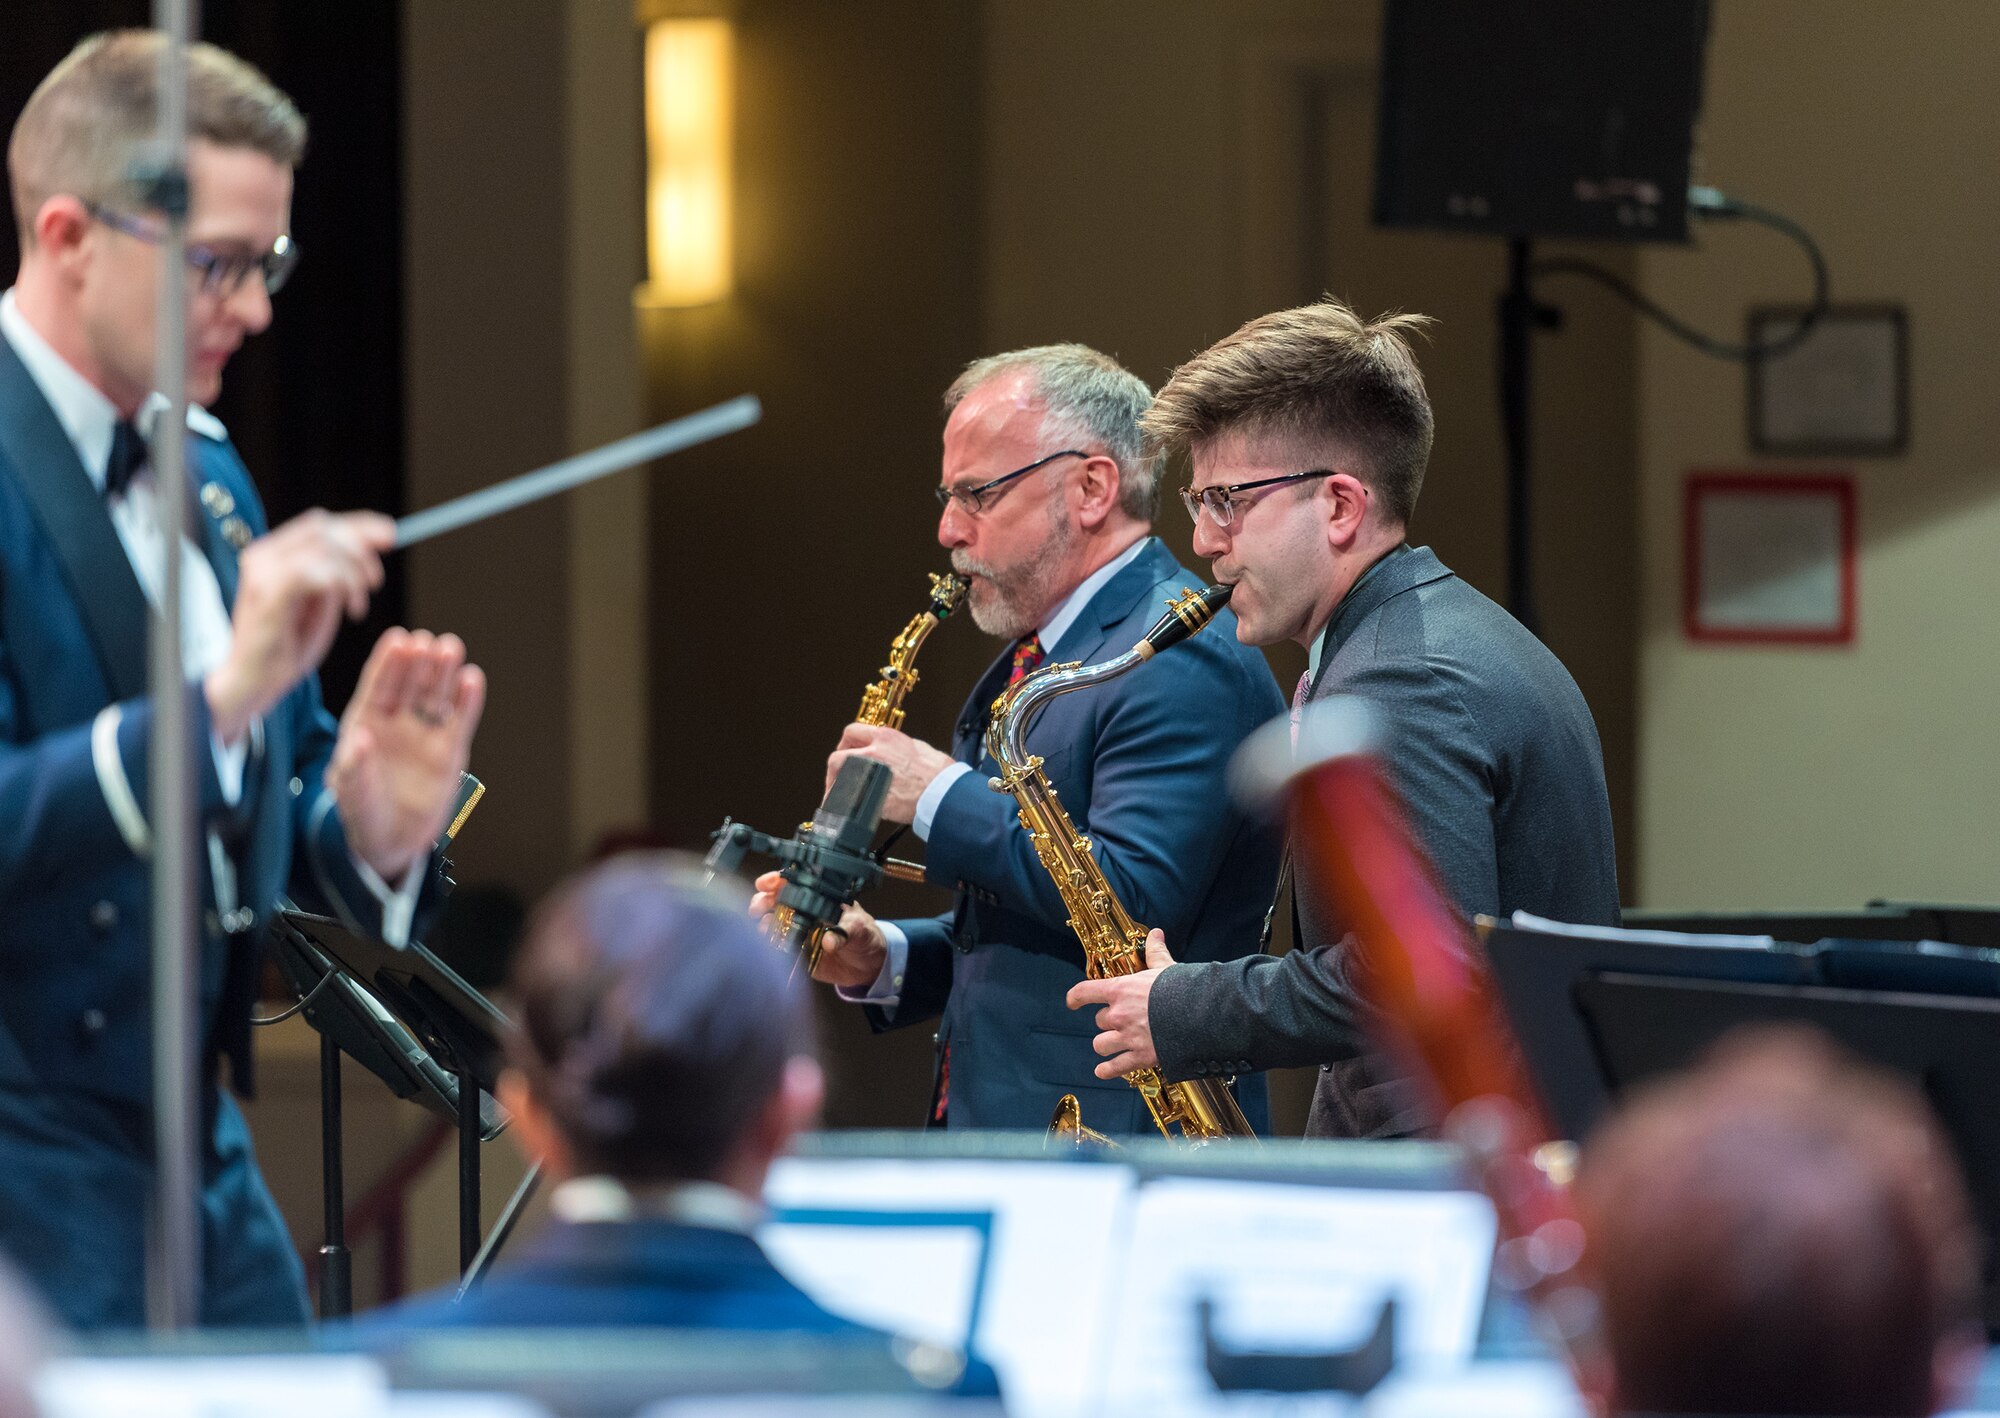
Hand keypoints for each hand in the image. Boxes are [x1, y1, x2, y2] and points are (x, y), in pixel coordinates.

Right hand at [206, 510, 394, 741]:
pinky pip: (314, 572)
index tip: (390, 534)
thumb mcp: (320, 604)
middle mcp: (263, 556)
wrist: (253, 682)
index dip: (358, 525)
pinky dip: (342, 586)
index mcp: (273, 555)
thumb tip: (365, 549)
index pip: (318, 524)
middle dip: (360, 548)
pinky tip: (351, 612)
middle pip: (323, 529)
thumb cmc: (286, 647)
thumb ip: (335, 576)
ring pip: (323, 548)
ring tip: (359, 605)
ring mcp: (262, 573)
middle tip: (375, 580)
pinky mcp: (268, 593)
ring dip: (353, 573)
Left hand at [325, 627, 486, 880]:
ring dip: (444, 672)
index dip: (388, 663)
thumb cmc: (361, 813)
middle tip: (429, 641)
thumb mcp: (350, 793)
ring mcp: (424, 734)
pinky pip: (460, 721)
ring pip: (436, 696)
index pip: (377, 686)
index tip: (399, 640)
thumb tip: (361, 738)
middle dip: (419, 662)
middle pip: (410, 684)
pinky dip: (468, 701)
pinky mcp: (450, 751)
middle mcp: (396, 722)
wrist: (390, 842)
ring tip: (452, 648)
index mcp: (364, 723)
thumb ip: (354, 767)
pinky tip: (473, 679)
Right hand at [751, 872, 888, 989]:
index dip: (777, 880)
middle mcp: (805, 912)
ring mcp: (799, 932)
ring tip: (765, 927)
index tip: (765, 883)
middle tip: (758, 908)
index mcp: (820, 898)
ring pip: (773, 923)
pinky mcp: (797, 953)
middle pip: (775, 901)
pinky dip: (771, 946)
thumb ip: (846, 933)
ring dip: (764, 924)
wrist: (869, 965)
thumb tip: (830, 941)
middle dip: (762, 901)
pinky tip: (768, 945)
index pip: (794, 883)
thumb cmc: (866, 936)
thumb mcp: (860, 929)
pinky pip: (779, 948)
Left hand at [826, 723, 955, 824]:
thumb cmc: (938, 773)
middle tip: (837, 778)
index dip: (845, 743)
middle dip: (834, 769)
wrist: (943, 792)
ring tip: (839, 797)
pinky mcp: (870, 796)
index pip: (852, 732)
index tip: (845, 751)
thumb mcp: (916, 747)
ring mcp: (869, 775)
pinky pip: (849, 800)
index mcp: (885, 737)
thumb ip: (895, 748)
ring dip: (836, 788)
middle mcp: (873, 753)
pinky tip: (848, 811)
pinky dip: (845, 805)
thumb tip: (888, 753)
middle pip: (837, 757)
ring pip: (838, 779)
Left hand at [1066, 929, 1175, 1078]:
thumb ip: (1155, 951)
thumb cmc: (1182, 988)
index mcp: (1121, 990)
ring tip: (1115, 1043)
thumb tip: (1156, 933)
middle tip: (1123, 1020)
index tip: (1072, 1002)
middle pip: (1099, 1021)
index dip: (1075, 997)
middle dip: (1109, 1022)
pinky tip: (1102, 1071)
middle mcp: (1119, 1014)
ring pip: (1101, 1044)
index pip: (1085, 992)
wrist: (1201, 1014)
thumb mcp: (1166, 967)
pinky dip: (1108, 1070)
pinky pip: (1115, 1067)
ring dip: (1106, 1044)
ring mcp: (1128, 1037)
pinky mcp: (1140, 1057)